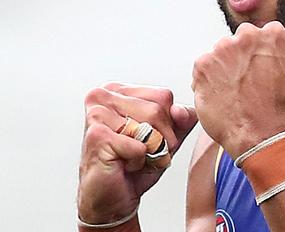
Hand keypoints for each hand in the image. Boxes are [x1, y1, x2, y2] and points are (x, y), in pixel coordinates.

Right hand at [77, 83, 196, 224]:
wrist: (111, 200)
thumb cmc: (135, 164)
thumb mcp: (168, 135)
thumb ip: (182, 118)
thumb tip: (180, 112)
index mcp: (118, 90)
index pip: (164, 96)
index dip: (168, 123)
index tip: (152, 137)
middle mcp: (103, 96)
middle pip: (158, 110)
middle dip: (161, 138)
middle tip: (143, 152)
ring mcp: (97, 114)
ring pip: (150, 126)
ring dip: (149, 150)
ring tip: (133, 156)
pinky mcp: (97, 136)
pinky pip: (139, 147)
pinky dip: (138, 161)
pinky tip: (122, 164)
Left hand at [192, 21, 284, 157]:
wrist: (261, 136)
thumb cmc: (282, 109)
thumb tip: (282, 53)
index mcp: (273, 34)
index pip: (262, 33)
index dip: (261, 52)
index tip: (260, 65)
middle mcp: (247, 36)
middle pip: (239, 40)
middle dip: (241, 56)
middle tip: (246, 80)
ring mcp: (222, 49)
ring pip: (220, 54)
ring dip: (224, 68)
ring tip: (233, 92)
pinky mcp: (203, 65)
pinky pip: (203, 68)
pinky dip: (208, 80)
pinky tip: (221, 96)